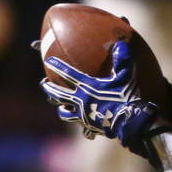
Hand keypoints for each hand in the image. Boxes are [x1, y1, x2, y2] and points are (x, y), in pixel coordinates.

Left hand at [40, 41, 158, 143]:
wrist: (128, 122)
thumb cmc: (126, 98)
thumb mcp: (125, 77)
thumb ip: (122, 61)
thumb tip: (120, 45)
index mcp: (87, 87)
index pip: (68, 74)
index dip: (58, 66)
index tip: (48, 61)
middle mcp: (81, 100)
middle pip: (60, 94)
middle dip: (50, 89)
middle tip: (43, 84)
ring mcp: (83, 115)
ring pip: (65, 113)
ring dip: (61, 109)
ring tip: (60, 107)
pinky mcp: (89, 126)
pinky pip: (82, 126)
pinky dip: (82, 125)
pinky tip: (83, 126)